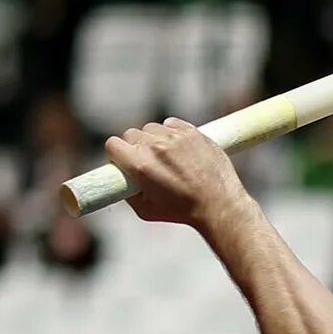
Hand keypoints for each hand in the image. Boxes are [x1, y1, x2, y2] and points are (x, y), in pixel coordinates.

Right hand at [104, 119, 247, 229]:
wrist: (220, 205)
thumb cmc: (182, 211)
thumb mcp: (145, 210)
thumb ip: (126, 191)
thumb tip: (120, 176)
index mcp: (140, 165)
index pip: (112, 144)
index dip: (117, 154)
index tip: (125, 162)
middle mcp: (155, 147)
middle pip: (131, 134)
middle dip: (136, 147)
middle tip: (149, 163)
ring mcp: (174, 137)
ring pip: (151, 128)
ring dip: (154, 139)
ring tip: (169, 158)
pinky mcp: (191, 131)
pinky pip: (170, 123)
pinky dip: (172, 133)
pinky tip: (180, 149)